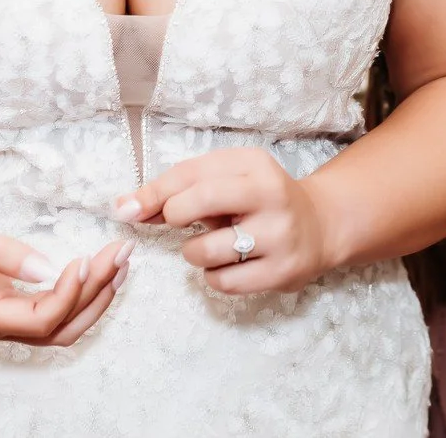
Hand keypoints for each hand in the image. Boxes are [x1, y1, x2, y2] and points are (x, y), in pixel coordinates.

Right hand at [0, 203, 130, 346]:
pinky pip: (52, 313)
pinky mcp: (8, 308)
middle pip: (60, 329)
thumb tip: (47, 267)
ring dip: (95, 297)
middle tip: (122, 255)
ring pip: (61, 326)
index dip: (71, 293)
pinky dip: (80, 294)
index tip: (89, 258)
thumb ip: (5, 253)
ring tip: (121, 263)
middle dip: (96, 294)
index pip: (42, 319)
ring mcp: (2, 320)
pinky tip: (99, 271)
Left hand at [110, 148, 334, 294]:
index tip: (127, 210)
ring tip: (212, 246)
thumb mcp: (228, 178)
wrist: (320, 225)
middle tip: (179, 223)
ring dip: (194, 252)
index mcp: (254, 164)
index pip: (192, 173)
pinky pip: (222, 281)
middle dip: (175, 215)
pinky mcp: (282, 271)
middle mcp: (271, 195)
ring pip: (205, 250)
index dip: (153, 192)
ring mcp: (279, 235)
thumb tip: (125, 208)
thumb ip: (179, 188)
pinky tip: (229, 264)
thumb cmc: (260, 200)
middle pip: (201, 201)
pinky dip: (214, 276)